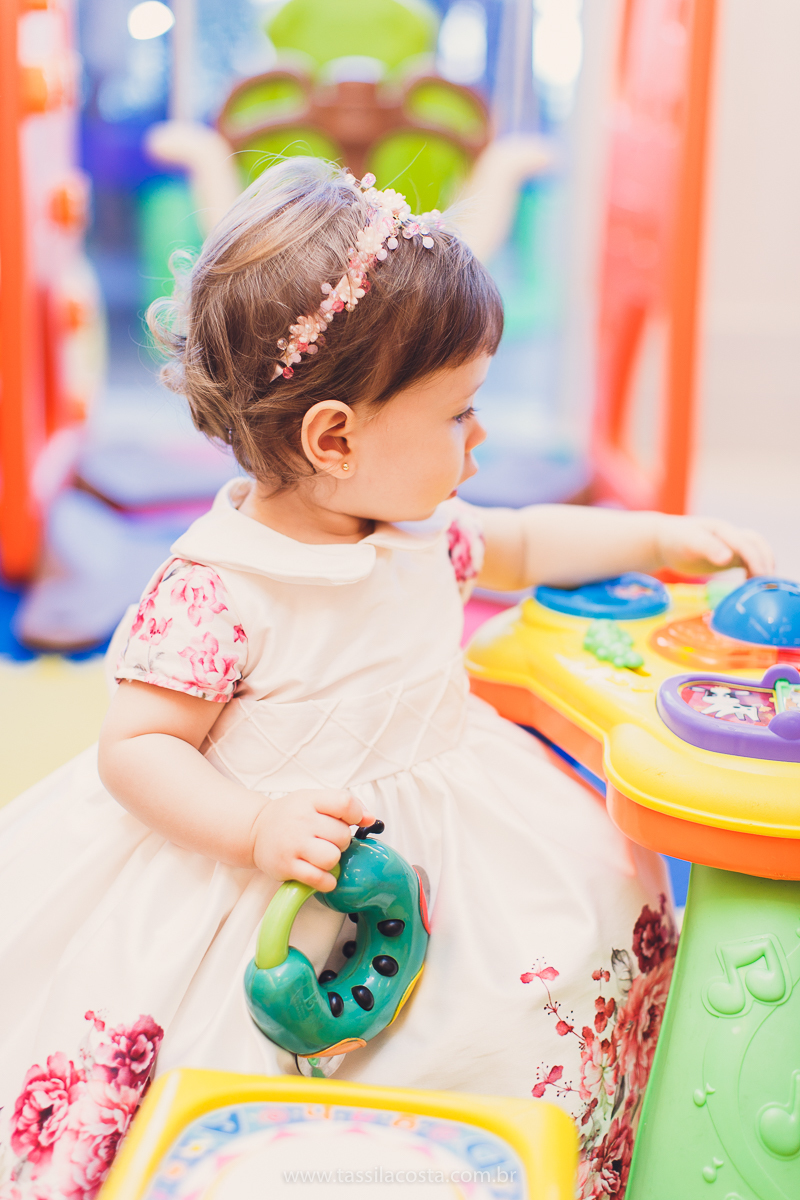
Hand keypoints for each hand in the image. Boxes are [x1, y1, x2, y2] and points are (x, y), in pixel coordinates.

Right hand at [249, 789, 374, 891]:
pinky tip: (322, 874)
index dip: (356, 815)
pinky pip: (319, 879)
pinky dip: (327, 881)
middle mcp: (301, 821)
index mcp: (310, 800)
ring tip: (323, 857)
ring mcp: (293, 844)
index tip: (352, 821)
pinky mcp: (287, 866)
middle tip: (329, 841)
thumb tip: (371, 819)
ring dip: (334, 860)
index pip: (344, 803)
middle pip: (342, 835)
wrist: (255, 830)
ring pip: (332, 858)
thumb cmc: (291, 816)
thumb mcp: (314, 800)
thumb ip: (345, 805)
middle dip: (341, 841)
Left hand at [655, 514, 774, 577]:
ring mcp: (732, 546)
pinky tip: (750, 587)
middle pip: (757, 545)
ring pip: (756, 553)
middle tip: (766, 583)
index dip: (753, 558)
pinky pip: (749, 563)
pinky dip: (754, 573)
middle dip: (765, 562)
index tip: (758, 575)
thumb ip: (708, 548)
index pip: (744, 543)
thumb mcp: (689, 542)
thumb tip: (728, 558)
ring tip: (763, 587)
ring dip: (764, 566)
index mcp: (722, 529)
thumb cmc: (676, 539)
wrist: (666, 541)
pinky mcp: (731, 557)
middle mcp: (731, 536)